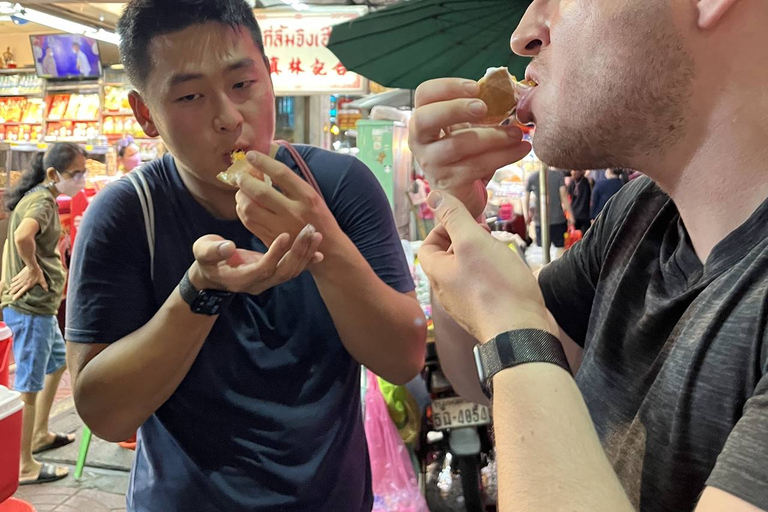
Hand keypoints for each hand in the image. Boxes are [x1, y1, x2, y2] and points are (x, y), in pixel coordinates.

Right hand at [9, 265, 47, 300]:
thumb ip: (44, 285)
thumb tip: (47, 290)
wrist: (32, 266)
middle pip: (15, 289)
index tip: (13, 299)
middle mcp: (22, 283)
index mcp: (27, 286)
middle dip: (12, 292)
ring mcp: (20, 279)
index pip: (21, 292)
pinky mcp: (19, 275)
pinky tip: (12, 281)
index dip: (17, 296)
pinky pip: (14, 278)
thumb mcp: (42, 280)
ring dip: (12, 287)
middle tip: (9, 294)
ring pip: (14, 284)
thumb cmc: (37, 273)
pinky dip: (13, 280)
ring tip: (10, 289)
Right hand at [188, 228, 322, 295]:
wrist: (212, 274)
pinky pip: (294, 270)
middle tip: (309, 231)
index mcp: (241, 278)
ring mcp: (268, 281)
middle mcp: (258, 283)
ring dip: (305, 254)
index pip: (263, 268)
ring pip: (292, 272)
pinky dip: (306, 260)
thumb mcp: (203, 252)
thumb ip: (213, 251)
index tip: (285, 234)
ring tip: (315, 235)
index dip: (275, 253)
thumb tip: (228, 247)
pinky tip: (318, 249)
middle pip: (284, 271)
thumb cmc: (206, 260)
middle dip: (298, 252)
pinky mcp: (274, 275)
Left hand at [235, 151, 339, 247]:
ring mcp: (282, 228)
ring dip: (240, 196)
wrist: (328, 249)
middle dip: (245, 180)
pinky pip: (249, 223)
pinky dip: (242, 210)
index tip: (251, 155)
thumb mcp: (313, 196)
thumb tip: (266, 164)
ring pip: (250, 208)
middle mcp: (294, 212)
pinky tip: (244, 205)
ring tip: (242, 191)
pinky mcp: (273, 240)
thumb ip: (292, 183)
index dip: (263, 162)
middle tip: (240, 175)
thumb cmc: (319, 218)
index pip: (281, 173)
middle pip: (260, 192)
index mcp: (307, 197)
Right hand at [409, 78, 531, 218]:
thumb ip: (477, 110)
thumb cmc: (466, 155)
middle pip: (425, 118)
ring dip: (493, 136)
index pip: (424, 94)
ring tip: (518, 133)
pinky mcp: (447, 184)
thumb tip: (506, 90)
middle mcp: (420, 141)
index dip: (447, 87)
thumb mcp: (468, 128)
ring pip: (458, 144)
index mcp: (424, 120)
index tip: (475, 87)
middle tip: (483, 107)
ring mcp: (431, 164)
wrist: (465, 194)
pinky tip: (521, 149)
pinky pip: (476, 166)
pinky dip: (503, 155)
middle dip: (455, 109)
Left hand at [418, 191, 554, 342]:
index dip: (442, 228)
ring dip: (479, 256)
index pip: (427, 246)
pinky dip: (490, 274)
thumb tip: (434, 195)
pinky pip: (481, 287)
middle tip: (485, 232)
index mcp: (438, 274)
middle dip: (464, 240)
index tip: (464, 221)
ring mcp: (465, 305)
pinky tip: (508, 271)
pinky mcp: (485, 313)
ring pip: (466, 272)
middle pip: (447, 259)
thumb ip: (453, 217)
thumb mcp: (472, 241)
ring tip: (499, 249)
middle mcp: (446, 292)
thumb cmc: (496, 286)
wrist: (522, 332)